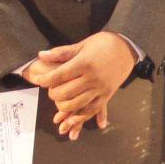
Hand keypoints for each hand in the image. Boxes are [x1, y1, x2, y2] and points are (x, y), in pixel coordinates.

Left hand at [22, 32, 136, 137]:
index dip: (45, 80)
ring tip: (58, 102)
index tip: (38, 81)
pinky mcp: (107, 95)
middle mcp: (92, 78)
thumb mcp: (81, 44)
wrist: (127, 48)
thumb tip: (41, 55)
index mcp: (84, 63)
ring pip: (77, 104)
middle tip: (50, 91)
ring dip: (64, 107)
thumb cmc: (103, 44)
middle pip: (66, 92)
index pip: (59, 75)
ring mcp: (101, 88)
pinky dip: (81, 117)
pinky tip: (72, 119)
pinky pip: (92, 110)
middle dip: (53, 94)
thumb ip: (61, 52)